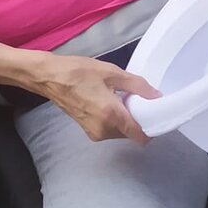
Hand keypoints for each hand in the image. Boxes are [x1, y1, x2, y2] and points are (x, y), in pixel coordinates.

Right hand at [34, 54, 160, 144]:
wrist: (50, 77)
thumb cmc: (80, 72)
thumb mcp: (112, 73)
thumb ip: (137, 86)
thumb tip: (157, 96)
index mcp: (111, 116)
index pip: (140, 135)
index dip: (152, 128)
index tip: (158, 114)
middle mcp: (104, 130)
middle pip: (131, 133)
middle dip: (139, 120)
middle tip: (138, 100)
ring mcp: (94, 133)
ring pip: (121, 132)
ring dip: (126, 119)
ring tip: (122, 98)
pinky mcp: (88, 131)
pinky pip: (110, 130)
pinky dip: (116, 120)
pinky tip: (111, 102)